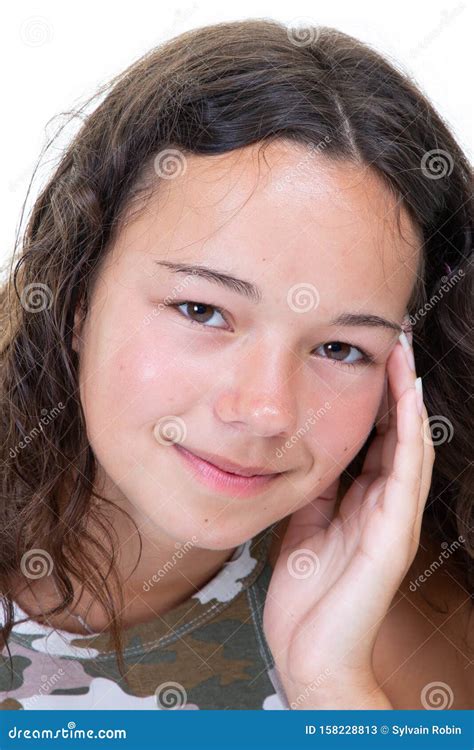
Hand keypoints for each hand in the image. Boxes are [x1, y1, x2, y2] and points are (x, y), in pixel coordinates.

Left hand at [262, 332, 434, 708]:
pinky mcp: (393, 534)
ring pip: (409, 444)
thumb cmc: (307, 596)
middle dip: (395, 387)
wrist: (309, 653)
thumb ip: (314, 490)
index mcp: (362, 502)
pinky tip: (408, 397)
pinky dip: (409, 432)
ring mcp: (394, 518)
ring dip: (408, 398)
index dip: (374, 398)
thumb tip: (304, 448)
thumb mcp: (304, 525)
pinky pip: (406, 473)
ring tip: (402, 354)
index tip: (363, 357)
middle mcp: (384, 505)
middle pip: (396, 433)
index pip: (375, 438)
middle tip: (390, 340)